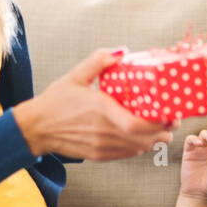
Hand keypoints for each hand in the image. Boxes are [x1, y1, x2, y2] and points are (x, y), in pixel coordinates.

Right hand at [12, 48, 173, 160]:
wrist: (35, 128)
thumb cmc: (56, 100)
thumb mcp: (76, 75)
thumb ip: (99, 60)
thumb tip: (123, 51)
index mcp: (102, 110)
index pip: (138, 125)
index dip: (159, 122)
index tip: (170, 113)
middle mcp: (104, 131)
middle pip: (145, 139)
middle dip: (163, 130)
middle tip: (171, 120)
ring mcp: (102, 146)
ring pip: (139, 149)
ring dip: (153, 140)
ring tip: (160, 128)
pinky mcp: (99, 155)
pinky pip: (127, 154)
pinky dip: (139, 146)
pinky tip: (142, 136)